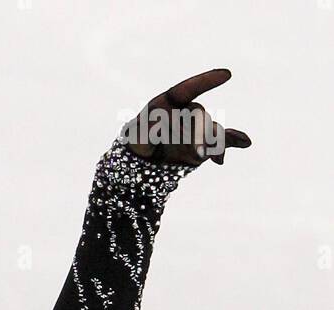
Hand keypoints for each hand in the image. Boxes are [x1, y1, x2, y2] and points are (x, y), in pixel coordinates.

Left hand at [122, 69, 250, 165]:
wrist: (145, 159)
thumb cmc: (139, 140)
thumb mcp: (137, 136)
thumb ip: (149, 132)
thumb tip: (157, 129)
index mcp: (170, 102)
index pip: (190, 89)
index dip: (208, 81)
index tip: (227, 75)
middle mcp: (187, 112)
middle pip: (199, 117)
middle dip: (200, 133)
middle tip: (198, 152)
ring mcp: (197, 128)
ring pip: (212, 132)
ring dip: (215, 143)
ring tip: (212, 157)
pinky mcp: (205, 145)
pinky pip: (222, 141)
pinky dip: (233, 141)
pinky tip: (246, 142)